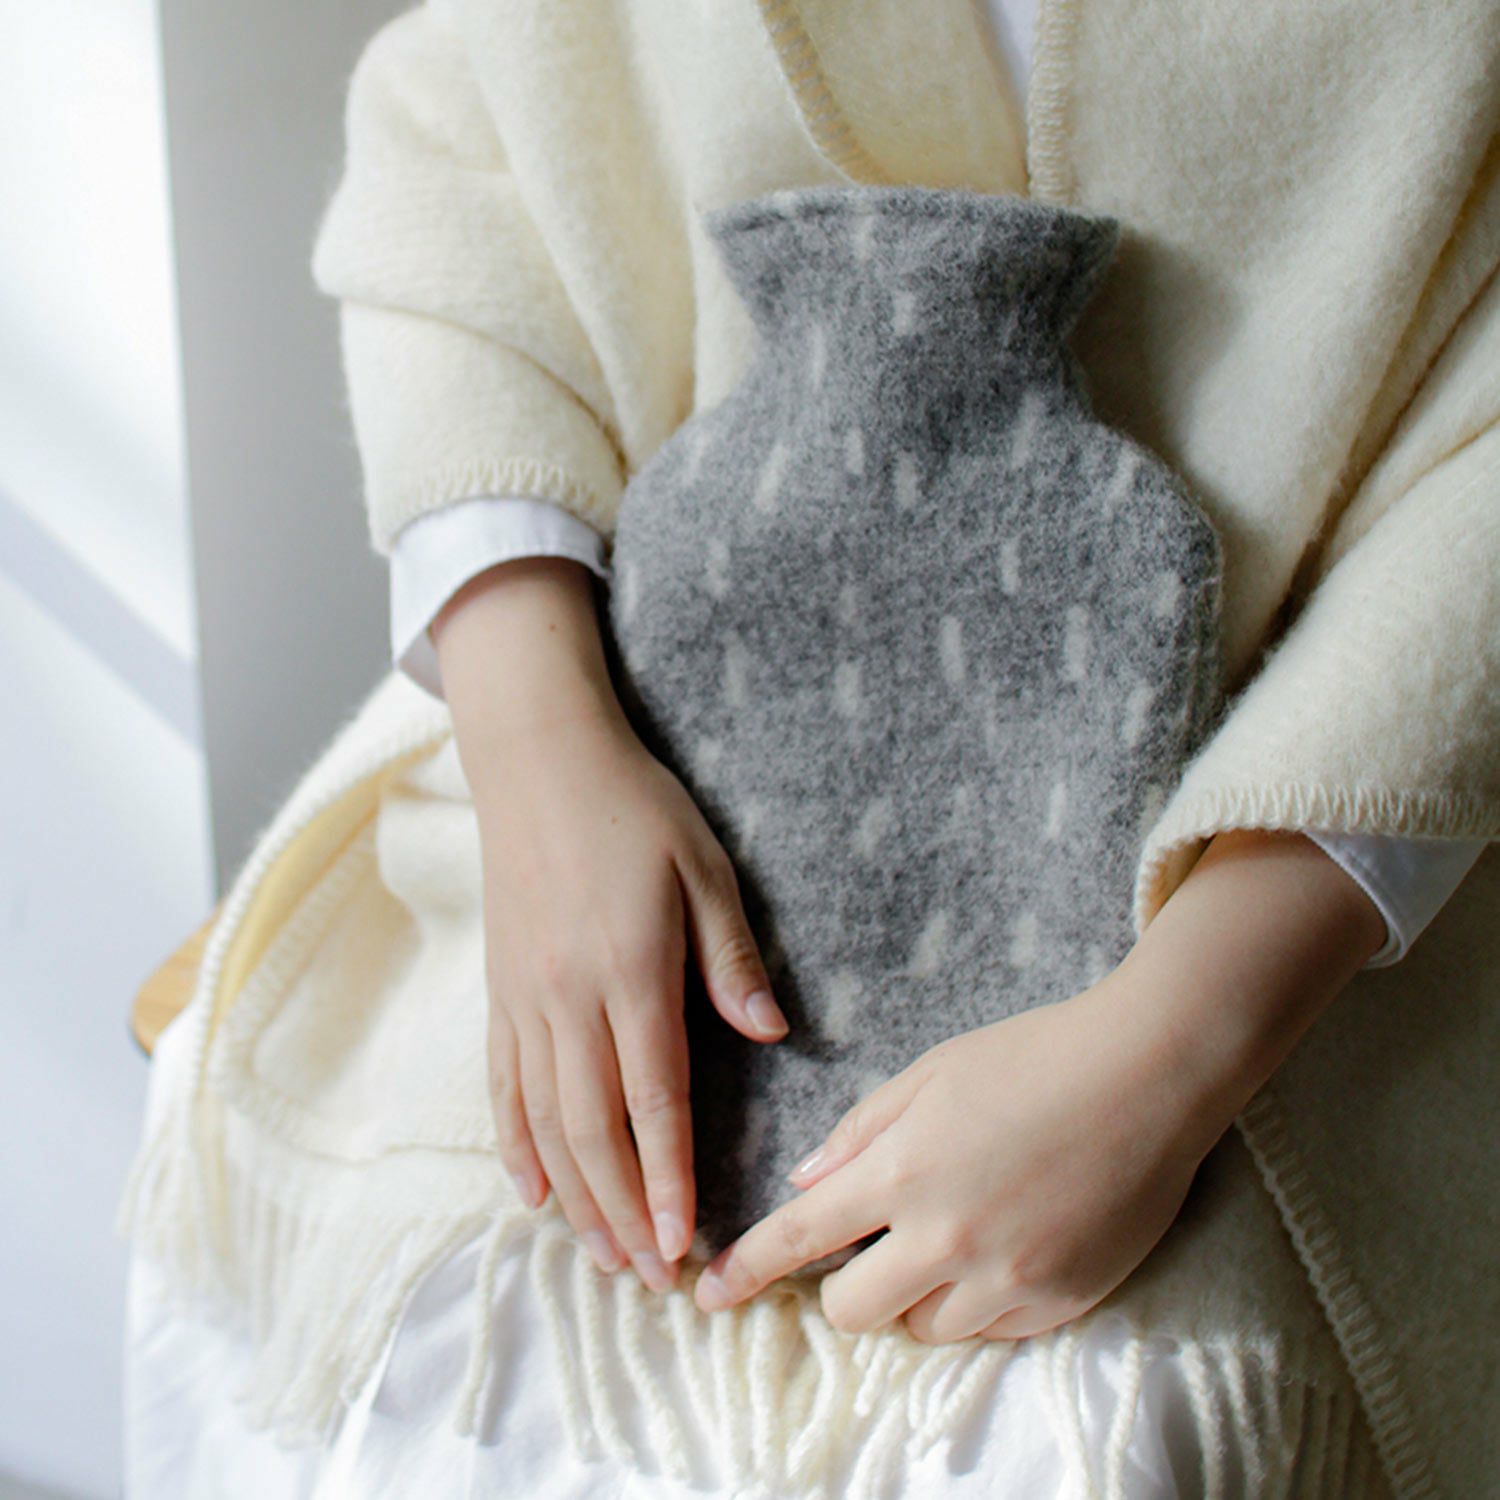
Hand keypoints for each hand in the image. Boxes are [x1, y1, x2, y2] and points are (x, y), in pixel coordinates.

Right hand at [433, 557, 788, 1291]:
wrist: (539, 762)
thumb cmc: (633, 808)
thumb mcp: (704, 867)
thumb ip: (733, 957)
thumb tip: (773, 1034)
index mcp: (630, 970)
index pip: (653, 1099)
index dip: (670, 1176)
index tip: (686, 1240)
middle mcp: (568, 999)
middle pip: (592, 1130)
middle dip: (625, 1210)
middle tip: (653, 1274)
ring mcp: (524, 999)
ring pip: (543, 1121)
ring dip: (575, 1196)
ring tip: (603, 1255)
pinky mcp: (499, 991)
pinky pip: (501, 1084)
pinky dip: (514, 1144)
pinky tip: (530, 1190)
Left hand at [692, 976, 1211, 1338]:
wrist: (1149, 1073)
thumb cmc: (1033, 1056)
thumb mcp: (930, 1073)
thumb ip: (861, 1133)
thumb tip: (807, 1183)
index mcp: (903, 1170)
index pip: (799, 1239)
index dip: (745, 1271)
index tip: (708, 1295)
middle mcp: (947, 1238)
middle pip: (853, 1312)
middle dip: (842, 1288)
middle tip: (866, 1251)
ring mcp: (1008, 1278)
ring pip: (923, 1330)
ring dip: (913, 1297)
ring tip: (947, 1238)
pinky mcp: (1062, 1301)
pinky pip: (991, 1333)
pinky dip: (975, 1303)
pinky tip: (999, 1248)